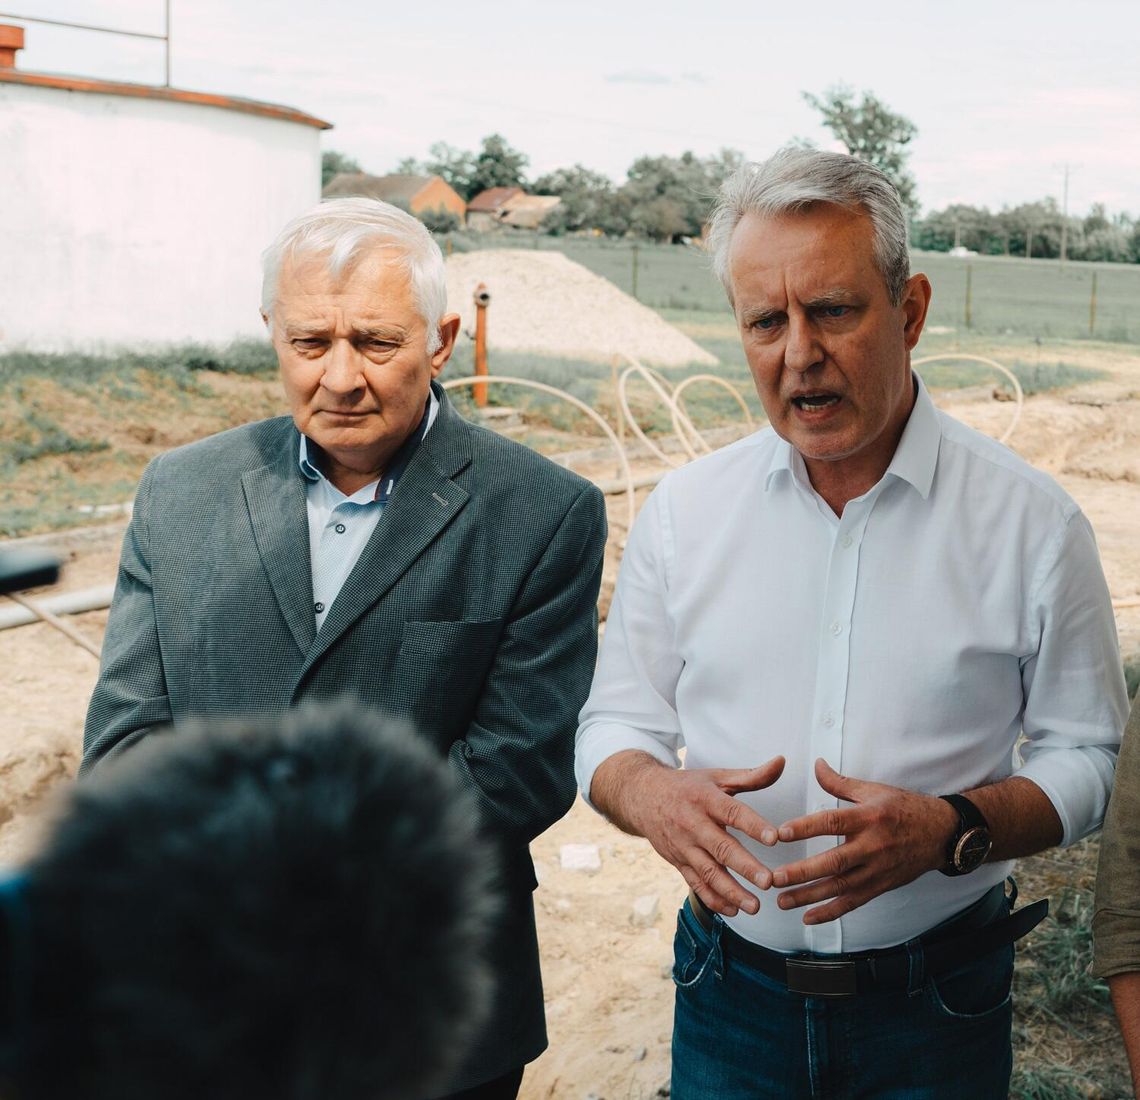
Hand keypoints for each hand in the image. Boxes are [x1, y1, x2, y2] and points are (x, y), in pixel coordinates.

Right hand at [597, 753, 785, 916]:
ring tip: (755, 906)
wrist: (643, 797)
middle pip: (721, 848)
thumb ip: (752, 775)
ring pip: (709, 872)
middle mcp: (693, 824)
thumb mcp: (717, 777)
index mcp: (706, 799)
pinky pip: (696, 884)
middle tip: (769, 881)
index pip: (732, 812)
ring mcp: (684, 846)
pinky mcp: (678, 862)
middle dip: (745, 866)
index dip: (753, 824)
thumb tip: (781, 762)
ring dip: (732, 891)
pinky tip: (734, 910)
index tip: (774, 837)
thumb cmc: (688, 787)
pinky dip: (714, 899)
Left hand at [771, 758, 956, 924]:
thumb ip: (840, 782)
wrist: (942, 834)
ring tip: (782, 901)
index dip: (806, 827)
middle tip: (775, 877)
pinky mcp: (881, 886)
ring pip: (840, 887)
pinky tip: (808, 917)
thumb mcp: (874, 791)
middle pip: (834, 862)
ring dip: (809, 896)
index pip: (832, 822)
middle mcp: (872, 847)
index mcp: (868, 818)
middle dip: (802, 872)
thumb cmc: (904, 808)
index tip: (781, 833)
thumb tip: (816, 764)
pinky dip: (830, 912)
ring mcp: (877, 870)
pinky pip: (853, 902)